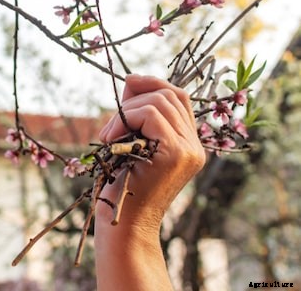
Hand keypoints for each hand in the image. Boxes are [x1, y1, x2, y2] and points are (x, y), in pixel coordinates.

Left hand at [97, 74, 205, 228]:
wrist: (125, 223)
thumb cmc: (122, 185)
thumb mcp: (131, 143)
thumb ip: (137, 114)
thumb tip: (132, 79)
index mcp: (189, 144)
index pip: (179, 97)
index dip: (153, 83)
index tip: (128, 82)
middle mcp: (195, 146)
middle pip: (170, 94)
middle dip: (134, 98)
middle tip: (109, 126)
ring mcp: (189, 149)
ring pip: (159, 101)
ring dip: (125, 111)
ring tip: (107, 136)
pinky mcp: (176, 152)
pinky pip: (151, 114)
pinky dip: (125, 119)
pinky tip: (110, 139)